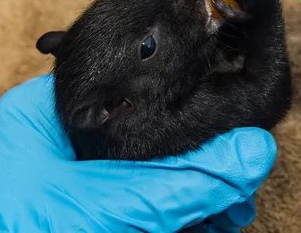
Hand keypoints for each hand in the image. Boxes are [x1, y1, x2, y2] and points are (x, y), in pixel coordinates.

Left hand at [0, 74, 276, 232]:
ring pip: (155, 169)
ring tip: (237, 199)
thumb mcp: (104, 204)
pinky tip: (214, 215)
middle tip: (243, 167)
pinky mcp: (93, 206)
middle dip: (204, 154)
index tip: (232, 116)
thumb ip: (176, 182)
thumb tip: (250, 151)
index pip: (135, 86)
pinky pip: (147, 199)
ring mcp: (79, 175)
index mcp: (50, 111)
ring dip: (200, 185)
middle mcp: (66, 137)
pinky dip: (181, 209)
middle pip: (152, 131)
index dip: (190, 98)